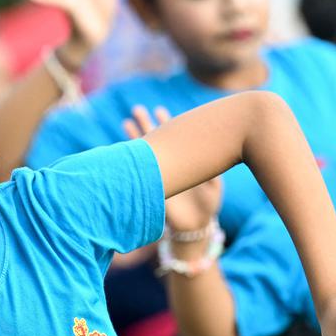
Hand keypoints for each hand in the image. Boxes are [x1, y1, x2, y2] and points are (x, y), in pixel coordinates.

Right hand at [125, 106, 221, 232]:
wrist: (195, 226)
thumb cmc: (207, 204)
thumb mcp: (213, 186)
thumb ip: (211, 171)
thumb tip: (212, 155)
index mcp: (183, 160)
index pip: (173, 137)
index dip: (166, 124)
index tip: (159, 111)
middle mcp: (168, 165)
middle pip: (155, 139)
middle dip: (146, 124)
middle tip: (137, 109)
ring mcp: (158, 175)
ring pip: (144, 153)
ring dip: (135, 138)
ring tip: (127, 122)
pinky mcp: (151, 187)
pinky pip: (138, 172)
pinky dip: (130, 162)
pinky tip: (122, 151)